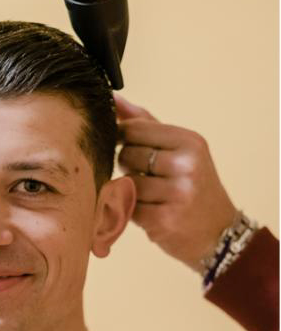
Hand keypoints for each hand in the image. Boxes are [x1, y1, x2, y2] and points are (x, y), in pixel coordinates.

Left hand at [115, 94, 236, 271]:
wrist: (218, 232)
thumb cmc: (192, 185)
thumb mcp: (179, 148)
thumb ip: (145, 123)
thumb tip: (113, 99)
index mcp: (190, 142)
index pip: (133, 129)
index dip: (122, 138)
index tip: (129, 146)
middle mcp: (186, 165)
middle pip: (126, 155)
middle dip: (129, 166)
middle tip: (149, 176)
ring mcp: (176, 194)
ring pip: (124, 182)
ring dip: (130, 190)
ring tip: (152, 195)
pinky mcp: (163, 220)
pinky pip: (127, 207)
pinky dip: (132, 210)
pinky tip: (152, 211)